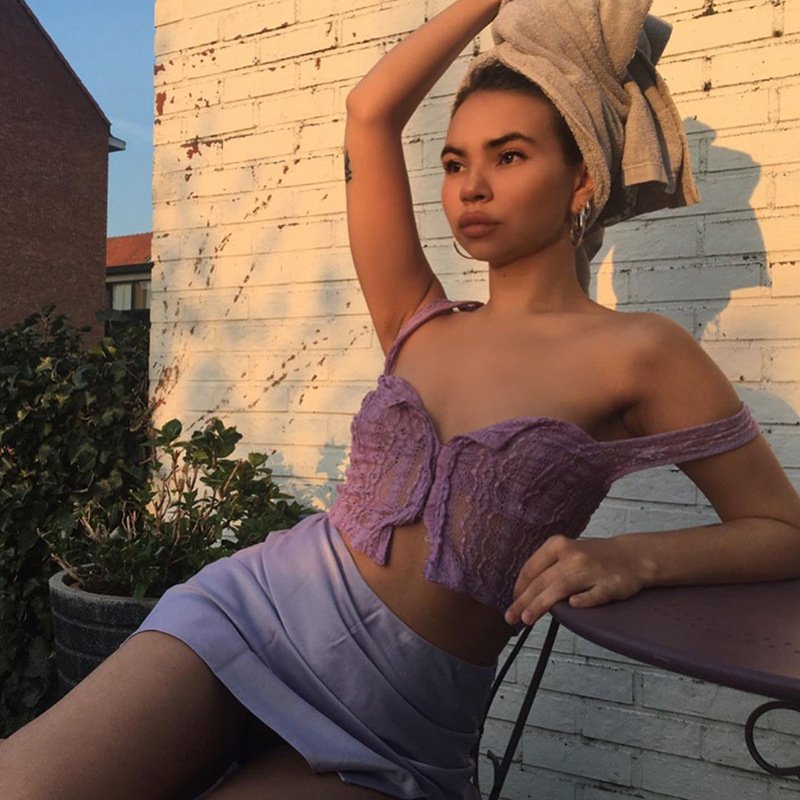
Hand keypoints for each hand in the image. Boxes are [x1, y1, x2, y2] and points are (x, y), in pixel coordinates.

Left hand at [504, 534, 646, 626]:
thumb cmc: (593, 557)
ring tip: (527, 618)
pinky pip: (595, 594)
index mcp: (558, 545)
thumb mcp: (566, 552)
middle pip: (542, 581)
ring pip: (561, 588)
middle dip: (523, 600)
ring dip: (542, 603)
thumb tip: (521, 591)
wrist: (633, 555)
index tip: (512, 602)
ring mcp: (592, 570)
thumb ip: (546, 568)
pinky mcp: (611, 585)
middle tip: (510, 617)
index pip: (531, 569)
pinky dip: (584, 600)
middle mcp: (573, 556)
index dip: (519, 588)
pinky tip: (572, 606)